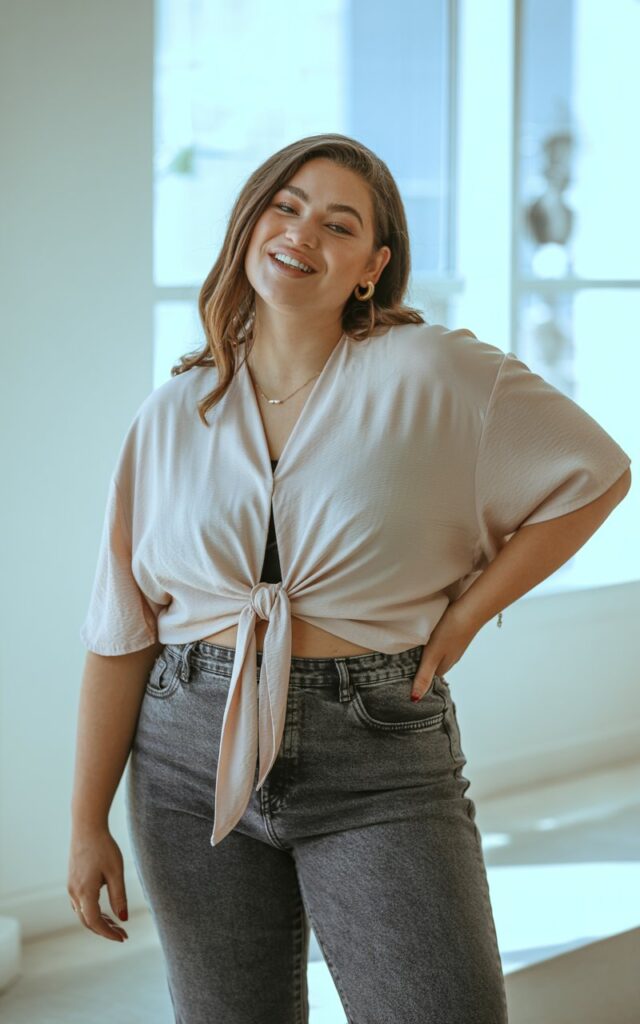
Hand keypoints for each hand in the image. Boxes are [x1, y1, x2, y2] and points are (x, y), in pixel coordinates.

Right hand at [67, 826, 128, 942]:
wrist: (87, 828)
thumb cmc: (104, 847)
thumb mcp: (116, 872)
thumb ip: (119, 897)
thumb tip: (124, 919)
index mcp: (85, 892)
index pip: (95, 922)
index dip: (108, 933)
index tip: (123, 938)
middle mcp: (74, 893)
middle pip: (87, 921)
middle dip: (105, 930)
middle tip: (123, 934)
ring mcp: (71, 887)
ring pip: (83, 913)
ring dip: (98, 921)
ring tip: (116, 924)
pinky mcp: (72, 881)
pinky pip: (80, 904)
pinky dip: (92, 911)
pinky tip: (104, 910)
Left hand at [411, 602, 479, 700]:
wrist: (471, 610)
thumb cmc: (451, 631)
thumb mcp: (432, 655)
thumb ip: (423, 676)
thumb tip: (415, 699)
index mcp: (444, 666)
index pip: (427, 678)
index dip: (416, 676)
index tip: (402, 674)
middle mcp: (451, 658)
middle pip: (433, 666)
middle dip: (421, 664)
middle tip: (403, 659)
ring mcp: (455, 647)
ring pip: (438, 654)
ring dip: (428, 652)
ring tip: (414, 646)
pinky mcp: (456, 634)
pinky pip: (443, 642)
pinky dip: (434, 641)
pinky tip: (429, 634)